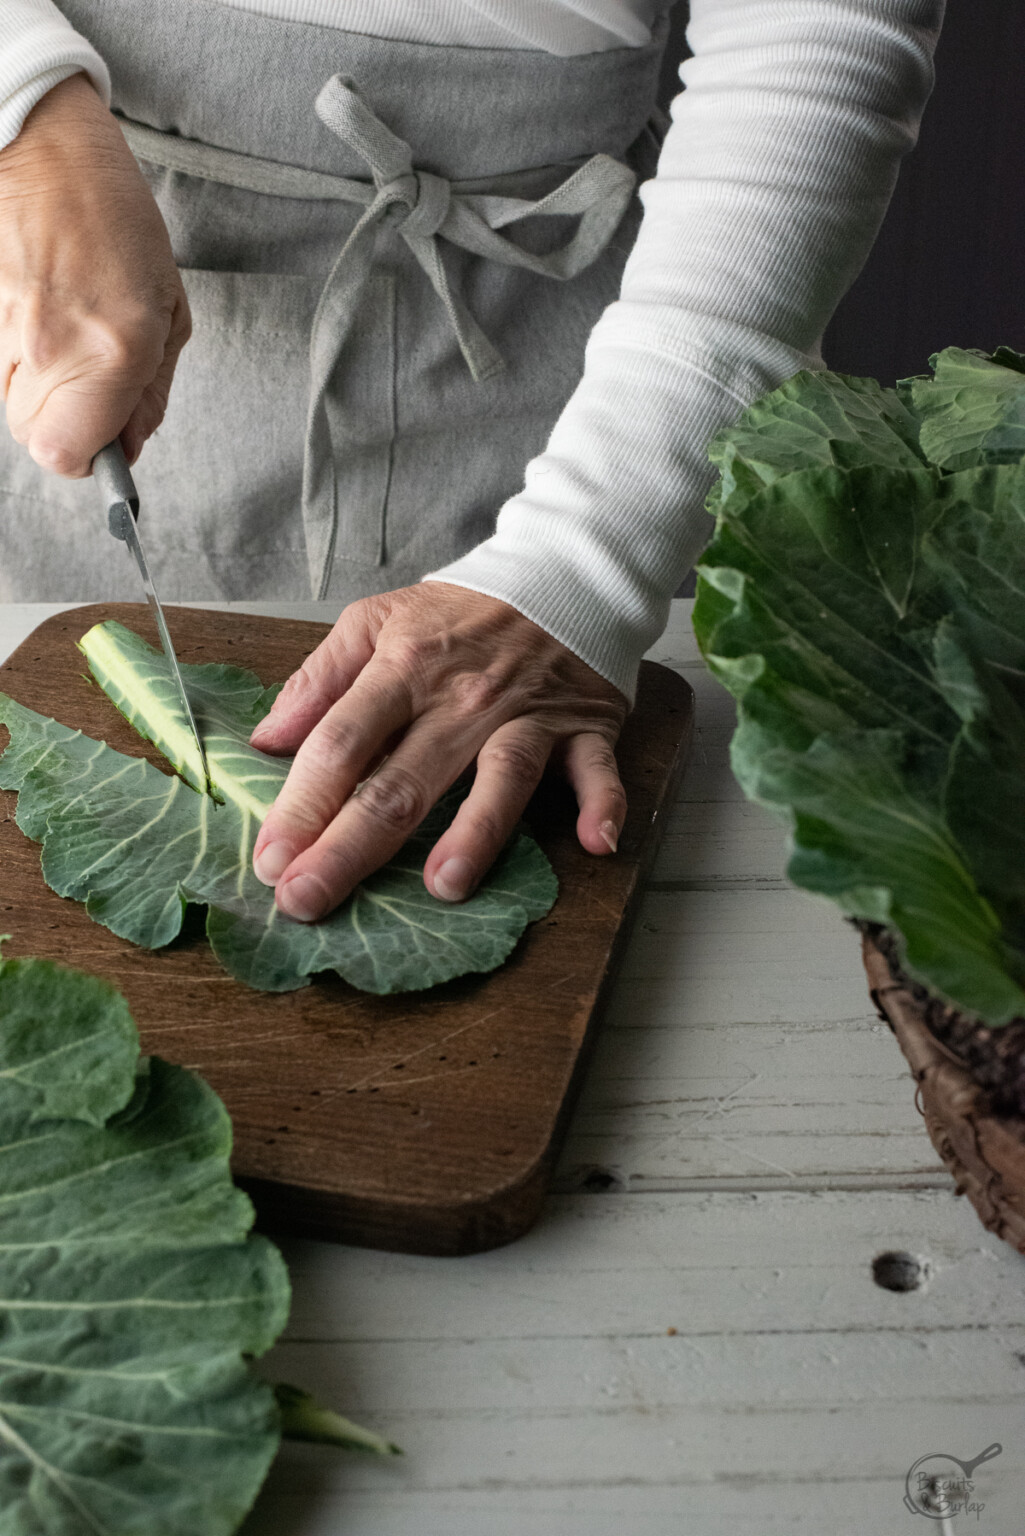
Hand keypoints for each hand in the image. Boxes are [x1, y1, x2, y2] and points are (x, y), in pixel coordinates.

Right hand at [0, 72, 189, 473]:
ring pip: (14, 405)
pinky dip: (18, 356)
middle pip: (37, 438)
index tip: (108, 433)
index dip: (90, 455)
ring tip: (65, 327)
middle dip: (68, 420)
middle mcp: (49, 347)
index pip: (67, 455)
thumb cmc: (111, 217)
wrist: (37, 143)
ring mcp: (1, 333)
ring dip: (43, 386)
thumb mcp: (167, 309)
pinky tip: (38, 310)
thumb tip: (130, 445)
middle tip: (91, 372)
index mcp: (111, 349)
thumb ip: (150, 392)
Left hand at [249, 583, 628, 919]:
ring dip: (476, 831)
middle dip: (349, 846)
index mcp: (403, 668)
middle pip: (401, 780)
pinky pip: (596, 769)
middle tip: (307, 901)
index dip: (301, 804)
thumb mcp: (377, 620)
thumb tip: (265, 740)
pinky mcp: (585, 727)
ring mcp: (527, 715)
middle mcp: (463, 698)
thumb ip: (319, 679)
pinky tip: (595, 842)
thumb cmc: (463, 612)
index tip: (269, 862)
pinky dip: (603, 803)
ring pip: (500, 775)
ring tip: (444, 886)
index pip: (341, 743)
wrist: (560, 575)